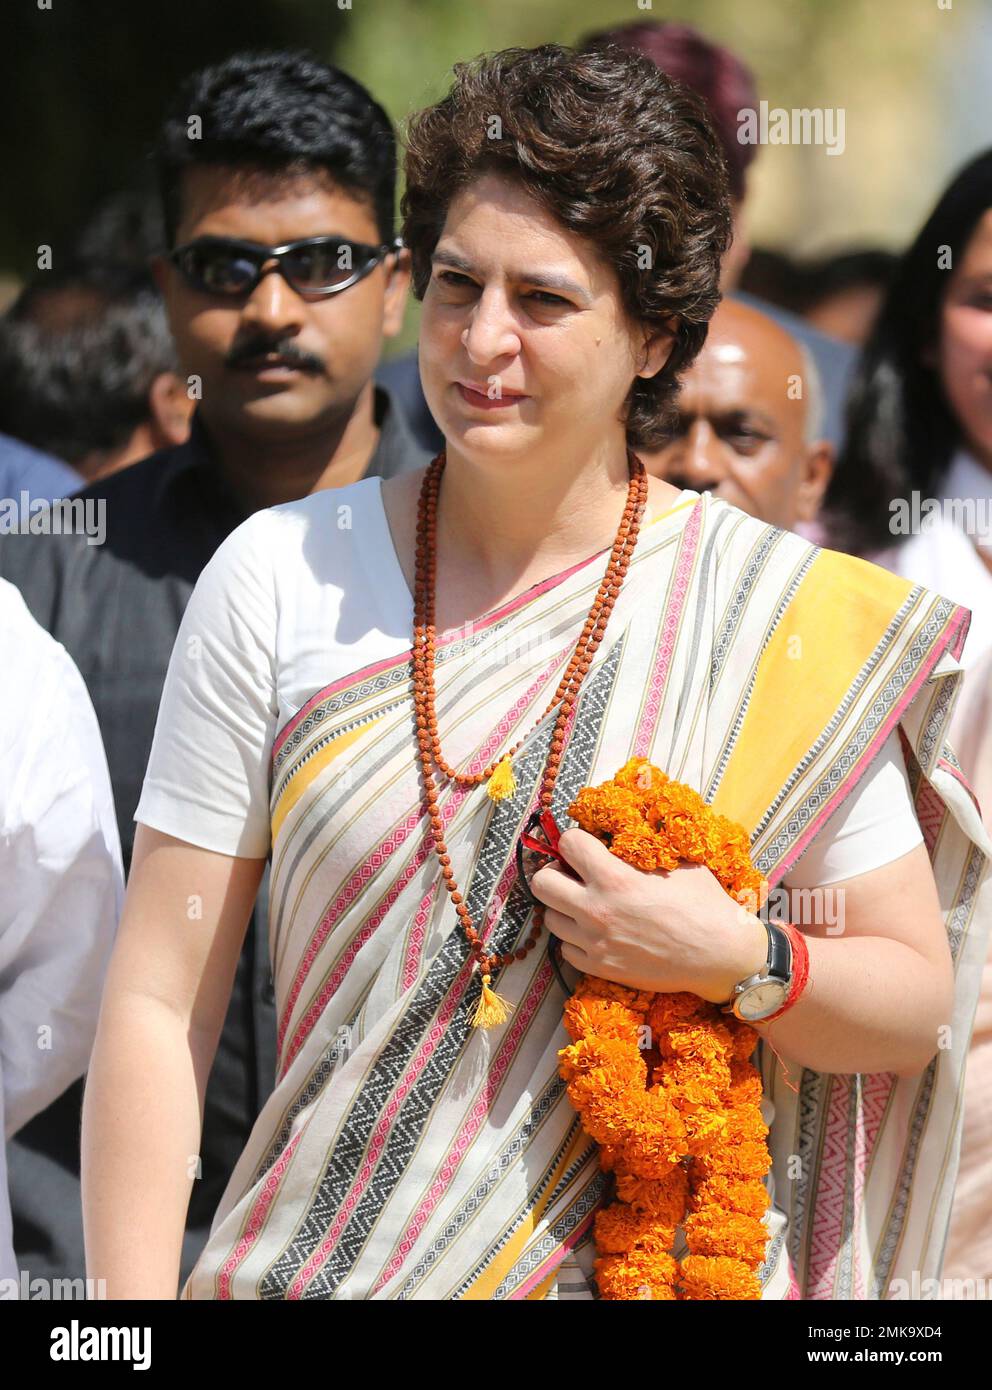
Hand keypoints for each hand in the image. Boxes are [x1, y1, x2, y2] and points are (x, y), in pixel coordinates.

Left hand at [529, 827, 767, 1001]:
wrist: (719, 955)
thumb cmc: (704, 904)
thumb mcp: (676, 862)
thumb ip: (638, 849)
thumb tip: (617, 835)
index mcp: (614, 877)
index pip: (568, 843)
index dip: (576, 840)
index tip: (586, 846)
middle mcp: (596, 909)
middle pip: (542, 883)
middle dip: (556, 872)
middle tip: (573, 874)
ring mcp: (595, 941)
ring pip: (550, 918)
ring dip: (564, 907)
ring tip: (586, 905)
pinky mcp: (599, 968)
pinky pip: (566, 950)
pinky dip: (576, 940)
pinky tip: (596, 933)